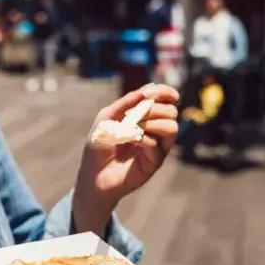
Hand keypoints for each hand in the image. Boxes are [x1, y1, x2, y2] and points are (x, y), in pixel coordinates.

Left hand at [73, 84, 179, 233]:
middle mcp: (156, 130)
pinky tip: (131, 140)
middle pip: (171, 111)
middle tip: (134, 115)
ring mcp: (157, 147)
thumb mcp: (107, 118)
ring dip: (152, 122)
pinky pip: (158, 145)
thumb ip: (124, 103)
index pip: (168, 100)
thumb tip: (145, 90)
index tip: (151, 93)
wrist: (92, 174)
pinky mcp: (154, 162)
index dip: (165, 92)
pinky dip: (144, 138)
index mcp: (147, 116)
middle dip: (154, 108)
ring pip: (172, 127)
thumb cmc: (99, 144)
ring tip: (134, 128)